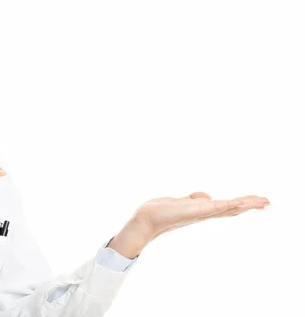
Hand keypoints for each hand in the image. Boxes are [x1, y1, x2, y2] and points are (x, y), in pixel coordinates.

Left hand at [135, 192, 269, 238]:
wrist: (146, 219)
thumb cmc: (161, 212)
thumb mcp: (181, 201)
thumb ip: (194, 199)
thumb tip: (208, 196)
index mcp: (202, 211)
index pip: (227, 207)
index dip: (244, 204)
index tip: (260, 202)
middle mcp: (203, 214)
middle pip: (232, 209)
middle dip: (250, 205)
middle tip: (269, 202)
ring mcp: (199, 213)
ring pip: (227, 208)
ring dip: (244, 204)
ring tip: (261, 201)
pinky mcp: (192, 212)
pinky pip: (212, 208)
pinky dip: (225, 205)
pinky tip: (237, 203)